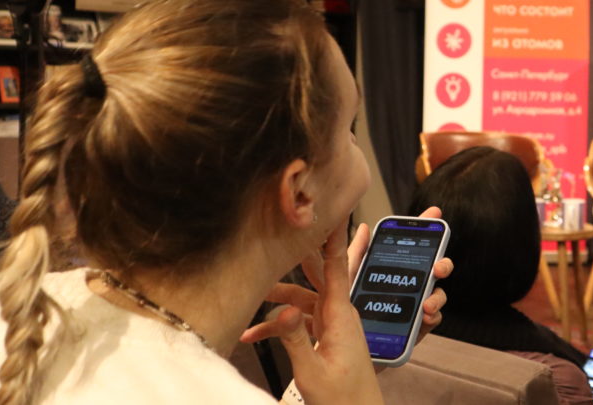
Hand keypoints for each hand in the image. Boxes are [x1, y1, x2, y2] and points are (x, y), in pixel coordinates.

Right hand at [241, 217, 382, 404]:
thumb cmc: (341, 399)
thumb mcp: (313, 370)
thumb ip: (295, 338)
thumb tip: (282, 308)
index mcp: (341, 315)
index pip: (337, 265)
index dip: (334, 235)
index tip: (333, 207)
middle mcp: (339, 312)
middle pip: (318, 271)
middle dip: (301, 251)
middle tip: (288, 225)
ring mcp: (332, 322)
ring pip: (302, 296)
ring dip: (278, 295)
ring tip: (250, 292)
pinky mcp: (325, 334)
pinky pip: (300, 319)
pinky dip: (279, 324)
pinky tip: (251, 336)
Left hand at [345, 208, 452, 342]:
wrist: (342, 353)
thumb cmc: (342, 315)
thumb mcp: (346, 280)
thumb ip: (355, 255)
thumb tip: (363, 227)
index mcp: (393, 272)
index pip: (413, 247)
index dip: (425, 229)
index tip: (434, 213)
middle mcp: (407, 288)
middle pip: (433, 270)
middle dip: (442, 264)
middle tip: (438, 267)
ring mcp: (412, 309)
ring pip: (436, 295)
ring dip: (437, 296)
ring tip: (427, 303)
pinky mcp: (413, 331)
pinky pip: (430, 322)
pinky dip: (432, 318)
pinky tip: (425, 317)